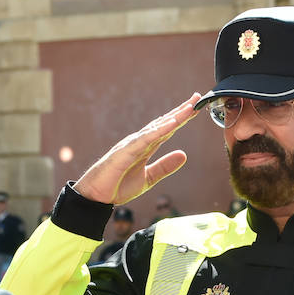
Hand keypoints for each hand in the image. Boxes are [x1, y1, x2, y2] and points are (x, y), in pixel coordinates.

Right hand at [74, 94, 202, 204]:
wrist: (96, 197)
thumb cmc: (117, 186)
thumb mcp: (148, 179)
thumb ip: (165, 167)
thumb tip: (184, 155)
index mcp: (146, 147)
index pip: (167, 130)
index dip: (182, 119)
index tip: (196, 108)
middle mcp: (139, 142)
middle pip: (164, 123)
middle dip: (181, 111)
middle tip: (197, 98)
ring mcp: (132, 145)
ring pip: (156, 128)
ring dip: (174, 117)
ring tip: (189, 108)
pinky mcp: (125, 151)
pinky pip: (145, 139)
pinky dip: (159, 131)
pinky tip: (171, 124)